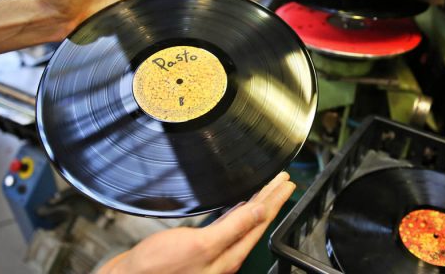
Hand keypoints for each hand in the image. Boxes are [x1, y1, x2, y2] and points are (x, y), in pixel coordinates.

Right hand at [98, 172, 295, 273]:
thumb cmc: (158, 270)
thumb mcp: (201, 245)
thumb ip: (233, 229)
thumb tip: (260, 211)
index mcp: (230, 255)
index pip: (261, 221)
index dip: (275, 200)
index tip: (286, 183)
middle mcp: (225, 255)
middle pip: (255, 221)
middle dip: (270, 198)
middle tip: (283, 180)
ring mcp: (213, 252)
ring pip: (243, 222)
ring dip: (257, 203)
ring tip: (269, 188)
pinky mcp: (199, 249)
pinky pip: (227, 226)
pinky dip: (237, 212)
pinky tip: (238, 206)